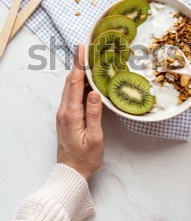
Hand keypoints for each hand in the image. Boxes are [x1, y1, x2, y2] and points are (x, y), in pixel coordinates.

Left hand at [56, 44, 103, 179]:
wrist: (71, 171)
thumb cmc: (85, 157)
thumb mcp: (95, 137)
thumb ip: (94, 114)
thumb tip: (95, 93)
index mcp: (71, 113)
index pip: (74, 83)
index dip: (79, 64)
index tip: (82, 49)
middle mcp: (64, 110)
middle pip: (71, 81)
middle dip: (78, 64)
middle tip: (88, 50)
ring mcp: (64, 113)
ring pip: (71, 88)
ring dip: (79, 74)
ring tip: (91, 62)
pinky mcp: (67, 117)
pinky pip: (72, 95)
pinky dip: (80, 85)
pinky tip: (89, 83)